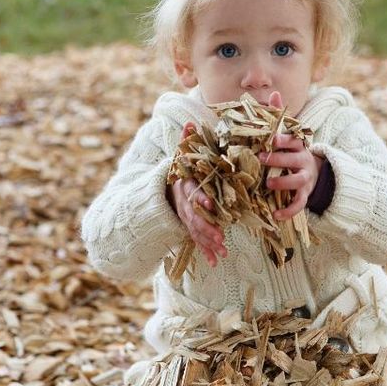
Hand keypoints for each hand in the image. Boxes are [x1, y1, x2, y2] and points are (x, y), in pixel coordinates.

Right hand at [170, 122, 227, 266]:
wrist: (164, 189)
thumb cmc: (181, 171)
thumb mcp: (182, 155)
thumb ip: (188, 142)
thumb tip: (192, 123)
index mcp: (184, 186)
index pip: (192, 192)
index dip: (200, 198)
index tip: (210, 204)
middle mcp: (183, 204)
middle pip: (193, 217)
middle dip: (206, 227)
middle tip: (220, 236)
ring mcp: (185, 217)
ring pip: (196, 231)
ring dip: (208, 242)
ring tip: (222, 251)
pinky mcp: (190, 227)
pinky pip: (197, 241)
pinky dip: (206, 251)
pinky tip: (216, 262)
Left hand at [260, 92, 323, 220]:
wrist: (314, 172)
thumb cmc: (293, 151)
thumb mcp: (289, 134)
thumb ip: (280, 116)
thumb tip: (274, 93)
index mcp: (298, 145)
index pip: (293, 140)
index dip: (283, 139)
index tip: (271, 138)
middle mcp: (303, 161)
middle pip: (293, 160)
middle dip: (278, 159)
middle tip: (261, 159)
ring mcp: (304, 179)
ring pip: (296, 182)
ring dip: (283, 183)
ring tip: (268, 184)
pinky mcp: (304, 195)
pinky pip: (298, 204)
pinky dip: (288, 211)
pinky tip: (276, 215)